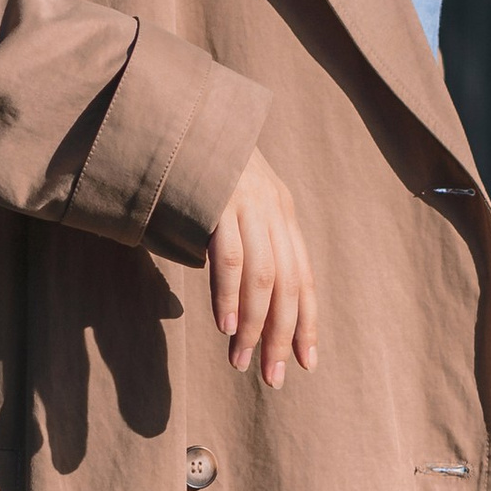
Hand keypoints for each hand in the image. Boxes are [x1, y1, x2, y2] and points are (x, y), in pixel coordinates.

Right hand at [210, 146, 317, 382]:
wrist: (182, 113)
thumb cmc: (202, 168)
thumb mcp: (236, 203)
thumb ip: (246, 242)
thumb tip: (244, 298)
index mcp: (283, 214)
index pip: (304, 278)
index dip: (307, 322)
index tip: (307, 362)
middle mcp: (274, 209)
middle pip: (288, 285)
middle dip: (284, 336)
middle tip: (275, 378)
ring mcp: (248, 203)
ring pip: (263, 277)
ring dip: (255, 326)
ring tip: (243, 362)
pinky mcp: (218, 199)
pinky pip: (229, 256)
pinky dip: (230, 294)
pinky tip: (227, 326)